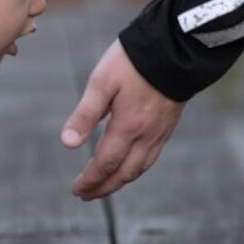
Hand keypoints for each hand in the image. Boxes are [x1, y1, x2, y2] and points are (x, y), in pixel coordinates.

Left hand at [61, 40, 184, 199]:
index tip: (77, 190)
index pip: (105, 164)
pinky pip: (152, 156)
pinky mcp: (169, 123)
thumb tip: (67, 144)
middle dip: (104, 187)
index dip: (90, 180)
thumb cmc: (133, 61)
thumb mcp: (102, 82)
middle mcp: (147, 135)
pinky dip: (137, 168)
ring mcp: (160, 131)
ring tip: (105, 186)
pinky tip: (130, 164)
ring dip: (121, 181)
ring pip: (140, 167)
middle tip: (87, 195)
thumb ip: (85, 115)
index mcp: (128, 127)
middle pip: (124, 173)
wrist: (176, 47)